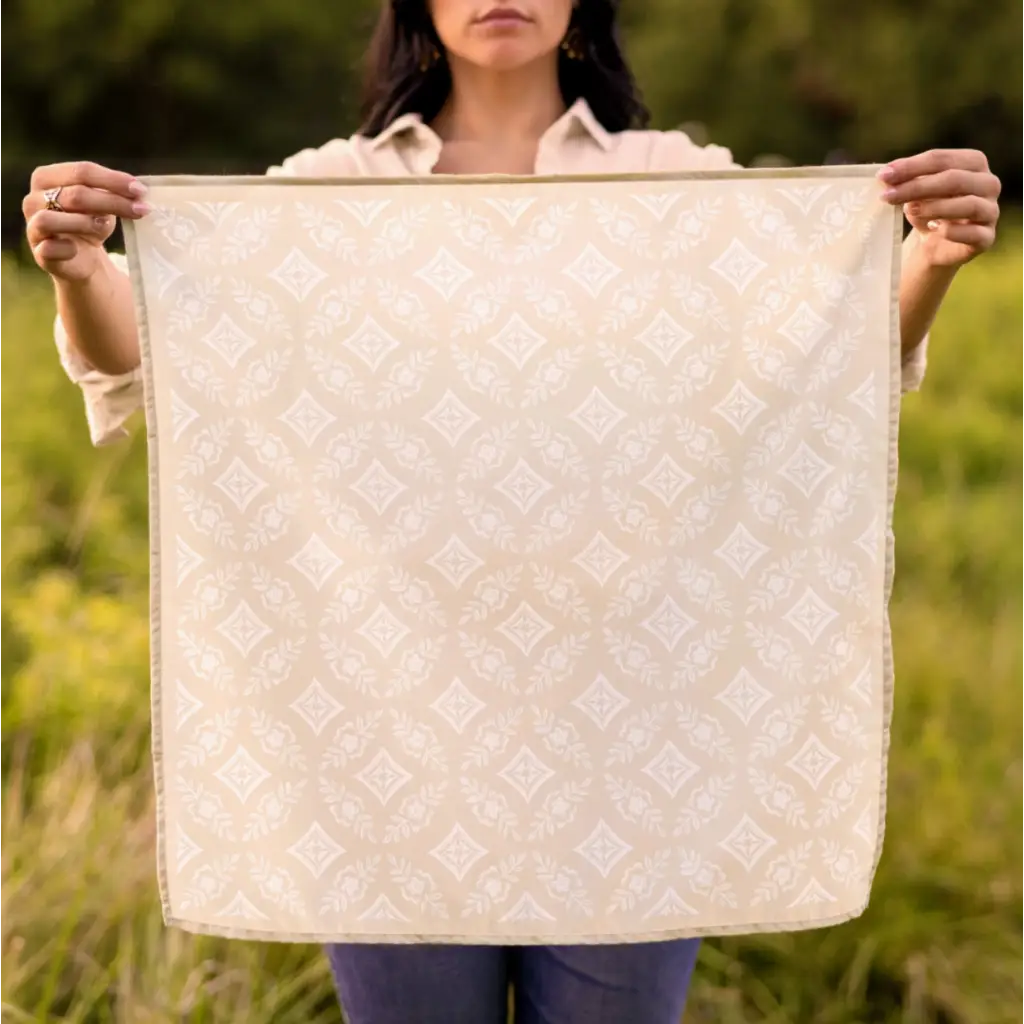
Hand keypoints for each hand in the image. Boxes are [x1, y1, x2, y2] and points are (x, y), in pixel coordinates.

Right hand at [22, 162, 149, 282]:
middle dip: (112, 202)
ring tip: (106, 226)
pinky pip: (48, 248)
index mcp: (47, 177)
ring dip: (85, 222)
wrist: (82, 259)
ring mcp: (33, 226)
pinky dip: (66, 248)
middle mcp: (33, 199)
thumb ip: (114, 194)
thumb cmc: (91, 223)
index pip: (81, 171)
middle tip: (141, 210)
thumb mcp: (103, 205)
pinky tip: (79, 248)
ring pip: (51, 218)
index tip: (141, 190)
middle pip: (74, 194)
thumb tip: (139, 193)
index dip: (113, 180)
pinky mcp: (39, 252)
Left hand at [879, 149, 1000, 268]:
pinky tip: (933, 230)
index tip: (883, 176)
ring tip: (909, 211)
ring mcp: (991, 211)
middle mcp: (989, 183)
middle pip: (954, 179)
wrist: (935, 246)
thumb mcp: (914, 193)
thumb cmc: (926, 211)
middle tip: (888, 196)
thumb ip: (905, 181)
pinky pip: (973, 233)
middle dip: (917, 187)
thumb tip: (885, 176)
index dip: (912, 166)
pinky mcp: (987, 237)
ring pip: (968, 204)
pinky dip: (952, 232)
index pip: (942, 159)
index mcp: (973, 163)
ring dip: (935, 207)